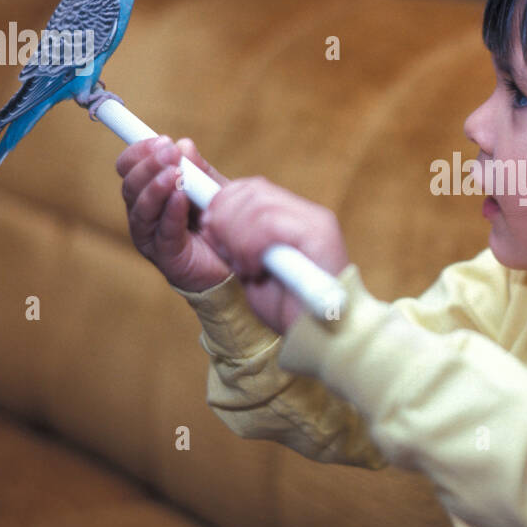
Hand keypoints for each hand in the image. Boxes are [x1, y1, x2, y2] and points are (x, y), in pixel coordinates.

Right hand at [117, 135, 232, 292]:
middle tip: (169, 152)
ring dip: (157, 186)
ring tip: (175, 173)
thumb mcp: (211, 188)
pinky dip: (172, 211)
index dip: (139, 152)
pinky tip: (181, 197)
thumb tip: (185, 145)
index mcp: (149, 192)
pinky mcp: (165, 256)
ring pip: (141, 208)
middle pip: (131, 186)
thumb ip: (198, 170)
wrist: (233, 263)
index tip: (160, 139)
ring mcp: (150, 236)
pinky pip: (164, 231)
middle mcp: (143, 213)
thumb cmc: (217, 222)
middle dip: (149, 165)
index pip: (130, 168)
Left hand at [201, 176, 349, 335]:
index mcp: (292, 217)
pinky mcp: (319, 236)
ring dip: (236, 237)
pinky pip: (269, 224)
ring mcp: (316, 223)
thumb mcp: (250, 268)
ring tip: (243, 268)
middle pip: (251, 190)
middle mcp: (308, 214)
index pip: (250, 187)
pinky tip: (253, 270)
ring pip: (257, 205)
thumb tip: (207, 213)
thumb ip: (235, 239)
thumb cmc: (285, 310)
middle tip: (223, 251)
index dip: (221, 202)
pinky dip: (250, 246)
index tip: (207, 228)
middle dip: (223, 218)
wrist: (319, 340)